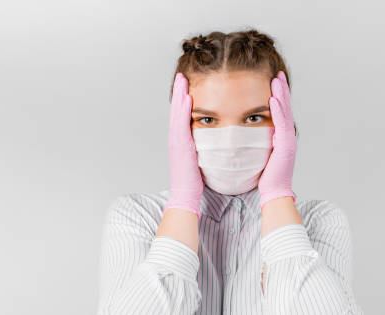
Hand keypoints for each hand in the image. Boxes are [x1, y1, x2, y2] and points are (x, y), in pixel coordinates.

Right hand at [163, 73, 203, 217]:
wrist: (186, 194)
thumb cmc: (194, 179)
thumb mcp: (198, 157)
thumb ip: (200, 146)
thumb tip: (209, 137)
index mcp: (180, 140)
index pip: (180, 114)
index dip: (181, 98)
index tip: (185, 84)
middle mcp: (175, 138)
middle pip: (176, 109)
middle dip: (178, 91)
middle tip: (181, 75)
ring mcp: (176, 141)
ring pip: (176, 113)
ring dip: (179, 95)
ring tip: (182, 80)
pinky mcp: (180, 146)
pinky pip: (181, 123)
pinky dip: (183, 110)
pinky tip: (187, 98)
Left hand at [258, 70, 296, 208]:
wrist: (272, 191)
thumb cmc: (262, 174)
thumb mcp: (257, 150)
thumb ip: (255, 138)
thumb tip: (242, 128)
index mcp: (279, 135)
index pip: (278, 110)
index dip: (276, 94)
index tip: (271, 78)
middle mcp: (286, 135)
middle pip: (284, 107)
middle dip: (281, 89)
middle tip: (277, 72)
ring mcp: (288, 139)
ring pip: (285, 112)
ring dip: (281, 94)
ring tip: (277, 79)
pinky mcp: (286, 146)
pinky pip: (282, 124)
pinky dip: (279, 111)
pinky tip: (275, 99)